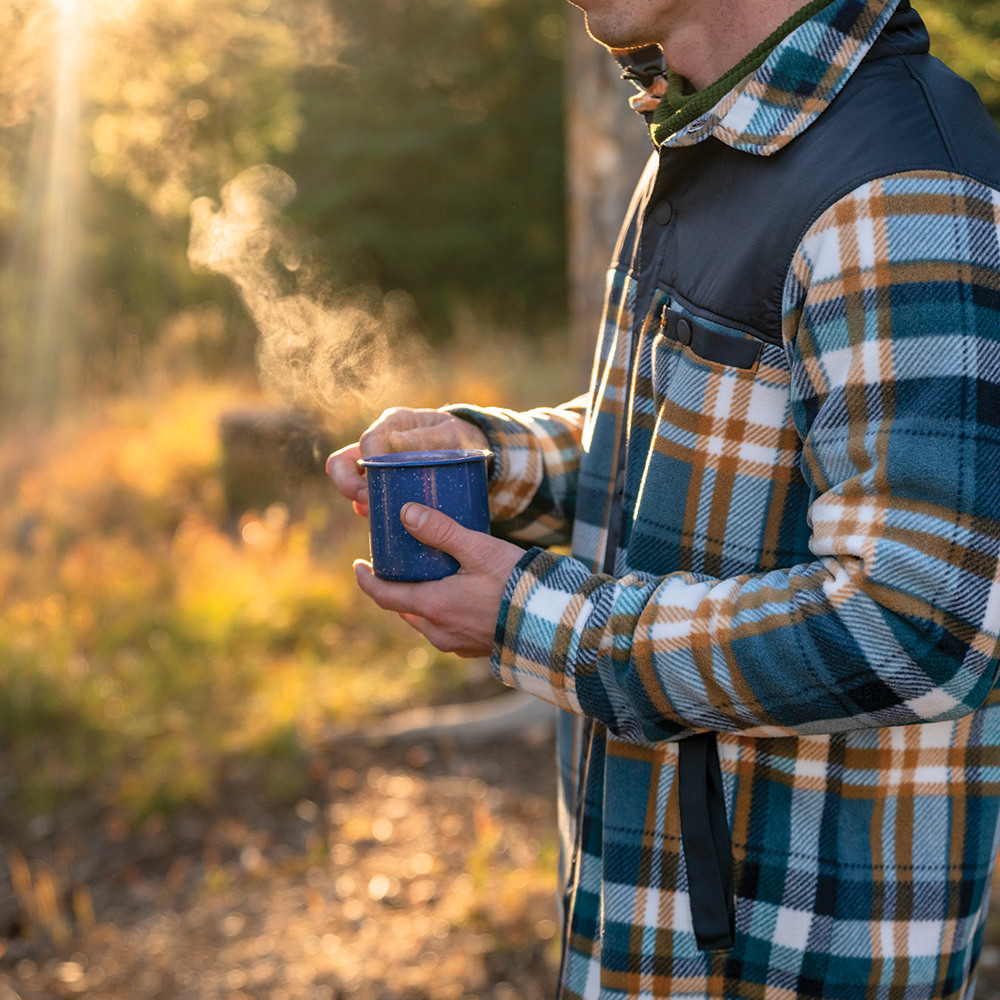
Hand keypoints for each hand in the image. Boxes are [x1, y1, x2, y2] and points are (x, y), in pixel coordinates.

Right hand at [326, 407, 488, 515]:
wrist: (469, 449)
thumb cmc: (461, 438)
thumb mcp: (451, 435)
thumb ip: (427, 437)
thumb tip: (397, 441)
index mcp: (394, 423)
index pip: (368, 441)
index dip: (368, 462)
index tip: (379, 481)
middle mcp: (380, 442)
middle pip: (342, 461)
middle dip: (348, 483)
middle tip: (367, 501)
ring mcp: (378, 464)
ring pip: (349, 480)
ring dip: (357, 499)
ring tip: (374, 513)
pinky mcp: (383, 483)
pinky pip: (365, 497)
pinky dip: (368, 509)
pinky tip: (380, 520)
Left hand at [354, 501, 523, 656]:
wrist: (553, 624)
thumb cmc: (517, 583)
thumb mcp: (478, 549)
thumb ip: (442, 530)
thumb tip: (406, 512)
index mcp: (433, 606)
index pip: (385, 596)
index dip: (367, 581)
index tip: (357, 566)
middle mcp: (439, 631)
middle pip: (404, 609)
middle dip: (396, 588)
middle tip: (396, 565)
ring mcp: (457, 644)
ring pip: (425, 621)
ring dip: (420, 601)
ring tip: (426, 577)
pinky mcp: (476, 648)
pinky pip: (446, 630)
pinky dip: (441, 612)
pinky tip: (457, 596)